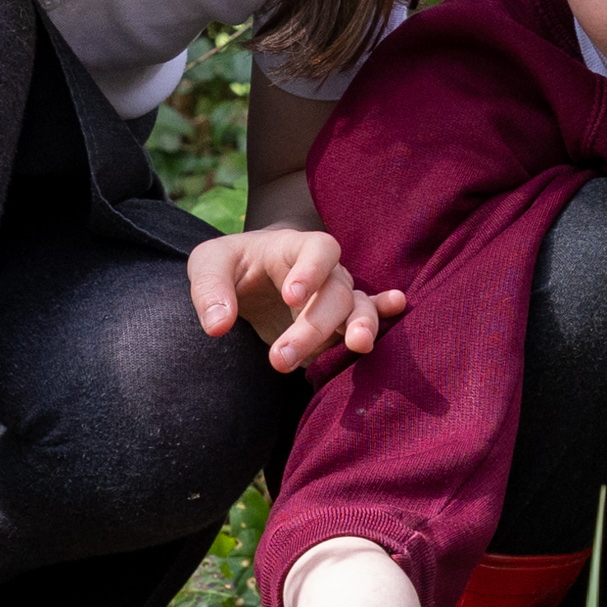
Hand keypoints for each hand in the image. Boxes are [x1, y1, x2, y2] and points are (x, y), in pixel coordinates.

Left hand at [190, 226, 405, 373]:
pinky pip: (370, 319)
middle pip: (335, 292)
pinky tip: (398, 312)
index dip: (311, 270)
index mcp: (296, 247)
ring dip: (358, 328)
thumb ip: (209, 290)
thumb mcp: (208, 265)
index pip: (318, 249)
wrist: (251, 276)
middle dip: (313, 325)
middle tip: (279, 359)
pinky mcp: (340, 325)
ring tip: (356, 347)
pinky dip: (386, 317)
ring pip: (358, 310)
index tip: (290, 296)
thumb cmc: (232, 265)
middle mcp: (326, 271)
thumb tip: (217, 326)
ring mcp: (337, 298)